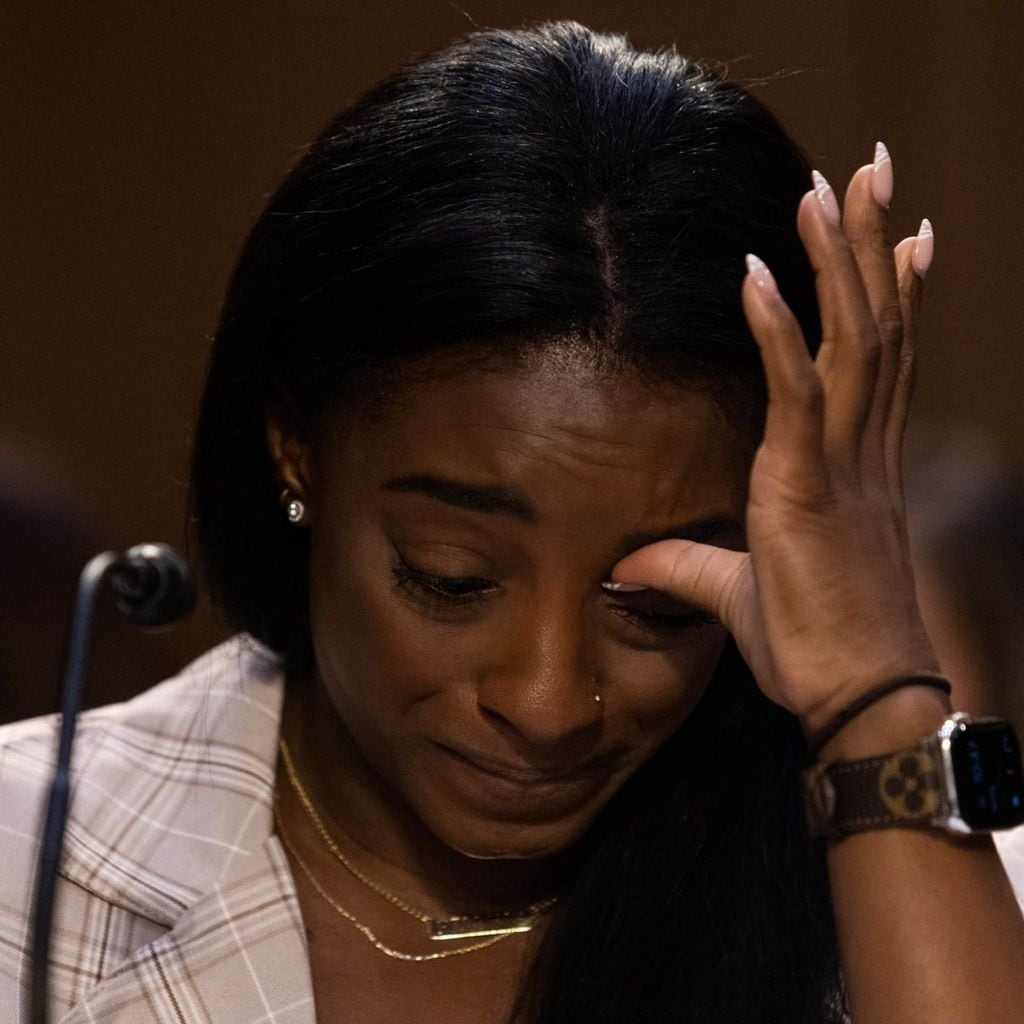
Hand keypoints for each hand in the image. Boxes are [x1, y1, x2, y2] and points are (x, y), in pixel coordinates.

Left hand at [611, 146, 939, 732]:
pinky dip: (780, 332)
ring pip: (853, 339)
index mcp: (854, 464)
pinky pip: (797, 393)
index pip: (879, 356)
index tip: (904, 232)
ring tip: (831, 186)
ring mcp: (842, 464)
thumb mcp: (736, 594)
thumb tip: (627, 563)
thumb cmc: (817, 649)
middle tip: (876, 168)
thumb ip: (685, 565)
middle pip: (875, 324)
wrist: (857, 699)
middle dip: (873, 241)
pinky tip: (761, 275)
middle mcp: (860, 450)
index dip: (892, 290)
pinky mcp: (808, 488)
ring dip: (841, 258)